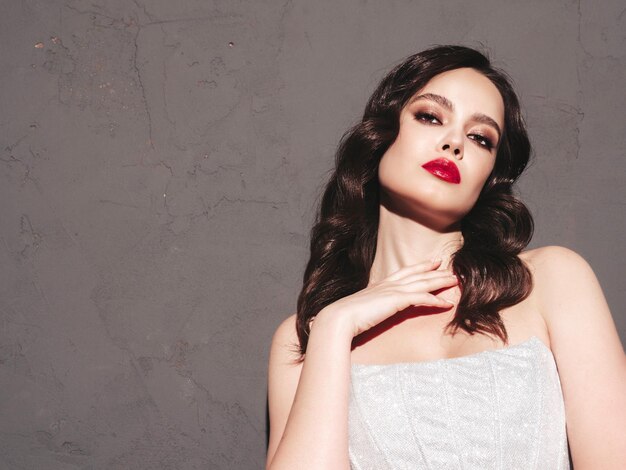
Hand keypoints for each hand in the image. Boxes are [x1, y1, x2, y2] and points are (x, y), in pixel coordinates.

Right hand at [316, 259, 457, 337]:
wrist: (339, 318)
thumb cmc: (345, 317)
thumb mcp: (361, 309)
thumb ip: (370, 308)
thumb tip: (371, 312)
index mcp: (379, 285)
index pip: (403, 272)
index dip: (419, 266)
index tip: (431, 262)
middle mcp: (387, 285)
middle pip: (416, 274)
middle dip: (434, 271)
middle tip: (449, 267)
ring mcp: (392, 291)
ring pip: (422, 283)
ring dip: (440, 281)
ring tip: (454, 280)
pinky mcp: (396, 301)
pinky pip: (422, 299)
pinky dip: (436, 300)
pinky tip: (447, 303)